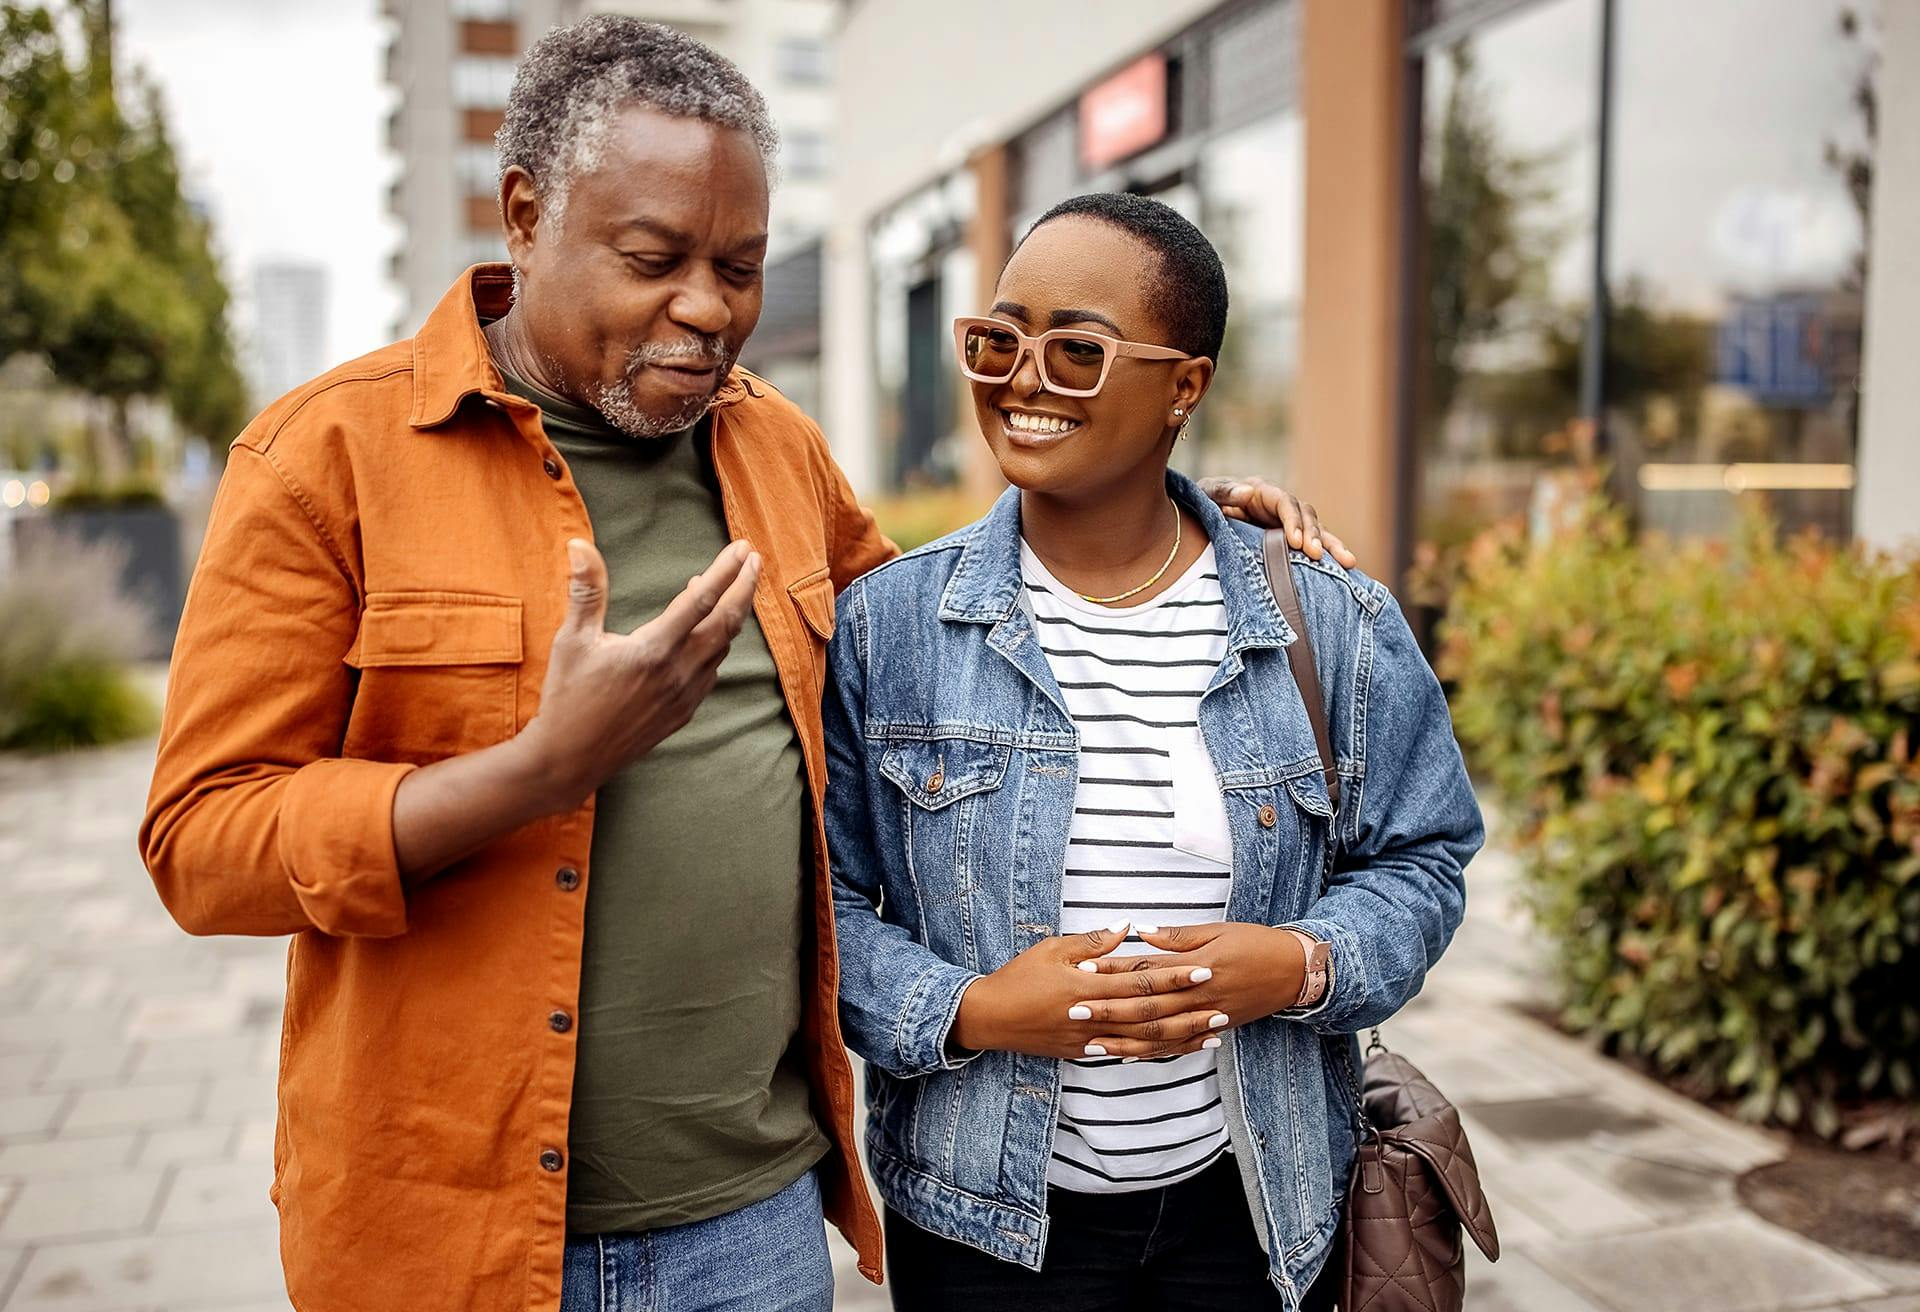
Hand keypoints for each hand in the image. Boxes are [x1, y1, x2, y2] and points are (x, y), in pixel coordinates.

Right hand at [516, 537, 760, 809]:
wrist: (569, 759)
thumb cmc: (567, 696)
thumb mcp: (572, 639)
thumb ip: (586, 590)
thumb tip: (579, 543)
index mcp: (654, 649)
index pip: (702, 599)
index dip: (726, 570)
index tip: (742, 547)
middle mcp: (678, 672)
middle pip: (728, 621)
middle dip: (745, 586)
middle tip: (754, 559)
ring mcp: (685, 695)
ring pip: (723, 647)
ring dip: (731, 615)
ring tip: (728, 589)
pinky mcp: (683, 713)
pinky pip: (712, 671)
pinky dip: (717, 645)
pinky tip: (707, 635)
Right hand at [952, 924, 1219, 1059]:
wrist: (989, 1019)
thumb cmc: (1018, 978)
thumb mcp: (1052, 949)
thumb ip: (1093, 941)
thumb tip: (1128, 927)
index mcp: (1086, 986)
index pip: (1140, 980)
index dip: (1174, 976)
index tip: (1203, 969)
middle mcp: (1093, 1018)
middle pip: (1149, 1015)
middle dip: (1187, 1012)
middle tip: (1222, 1006)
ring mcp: (1089, 1041)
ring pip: (1144, 1042)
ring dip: (1180, 1038)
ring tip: (1211, 1034)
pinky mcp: (1084, 1054)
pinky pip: (1127, 1055)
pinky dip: (1154, 1052)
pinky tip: (1175, 1049)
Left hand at [1069, 922, 1307, 1059]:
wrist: (1294, 972)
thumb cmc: (1255, 943)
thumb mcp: (1218, 930)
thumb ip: (1178, 936)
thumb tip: (1141, 932)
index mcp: (1196, 966)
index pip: (1146, 969)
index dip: (1113, 970)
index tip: (1082, 971)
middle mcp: (1198, 996)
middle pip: (1145, 1005)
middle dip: (1108, 1009)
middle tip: (1074, 1012)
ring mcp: (1206, 1017)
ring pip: (1159, 1034)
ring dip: (1124, 1040)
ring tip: (1092, 1043)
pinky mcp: (1213, 1030)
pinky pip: (1178, 1047)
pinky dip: (1153, 1053)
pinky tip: (1128, 1057)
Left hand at [1198, 477, 1358, 567]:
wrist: (1195, 522)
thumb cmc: (1201, 505)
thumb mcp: (1206, 495)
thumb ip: (1223, 492)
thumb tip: (1247, 492)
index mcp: (1261, 493)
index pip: (1284, 503)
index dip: (1292, 520)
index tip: (1295, 541)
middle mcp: (1279, 507)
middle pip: (1307, 516)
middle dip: (1315, 535)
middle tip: (1318, 555)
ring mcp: (1286, 524)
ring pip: (1316, 531)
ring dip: (1332, 546)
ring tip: (1347, 563)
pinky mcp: (1288, 543)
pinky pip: (1312, 548)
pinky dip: (1328, 558)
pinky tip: (1344, 571)